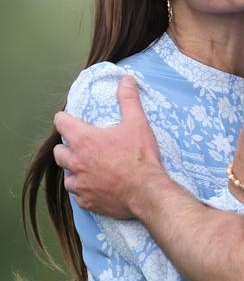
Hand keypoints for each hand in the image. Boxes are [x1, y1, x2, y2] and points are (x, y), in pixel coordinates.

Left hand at [53, 76, 162, 217]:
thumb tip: (126, 79)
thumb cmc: (140, 157)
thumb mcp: (136, 123)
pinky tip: (95, 187)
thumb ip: (128, 99)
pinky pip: (78, 195)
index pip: (61, 122)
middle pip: (58, 152)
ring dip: (74, 172)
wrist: (147, 192)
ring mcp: (80, 184)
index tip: (71, 120)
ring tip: (88, 169)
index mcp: (83, 140)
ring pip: (67, 176)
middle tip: (82, 148)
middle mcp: (76, 162)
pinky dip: (84, 191)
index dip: (65, 119)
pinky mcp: (87, 201)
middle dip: (67, 148)